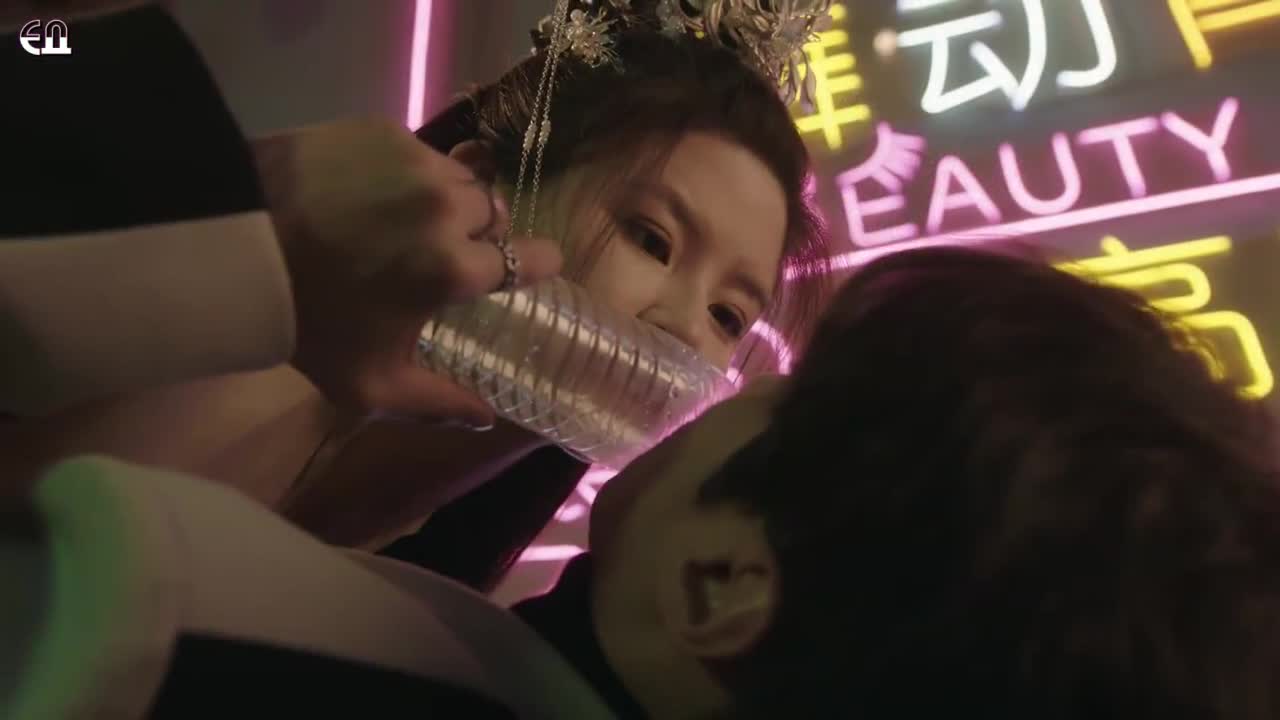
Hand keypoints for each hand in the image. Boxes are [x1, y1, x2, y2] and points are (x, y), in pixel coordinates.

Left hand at [252, 119, 561, 424]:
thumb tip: (486, 420)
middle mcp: (448, 208)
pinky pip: (423, 153)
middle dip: (478, 233)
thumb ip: (436, 404)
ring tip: (412, 219)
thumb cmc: (308, 323)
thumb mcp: (368, 383)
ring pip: (462, 180)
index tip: (524, 267)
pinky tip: (379, 193)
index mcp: (454, 269)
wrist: (233, 246)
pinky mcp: (384, 131)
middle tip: (443, 250)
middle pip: (495, 216)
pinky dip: (412, 173)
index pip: (530, 258)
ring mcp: (417, 163)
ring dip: (449, 200)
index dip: (532, 264)